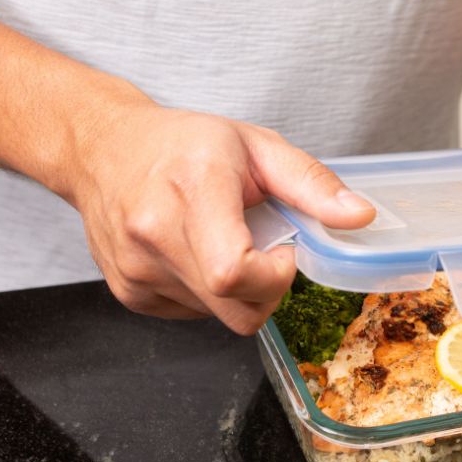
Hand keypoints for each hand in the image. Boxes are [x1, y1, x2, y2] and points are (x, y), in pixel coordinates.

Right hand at [66, 107, 374, 334]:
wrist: (102, 149)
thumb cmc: (181, 144)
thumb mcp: (256, 146)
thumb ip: (311, 184)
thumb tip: (359, 217)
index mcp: (191, 190)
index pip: (234, 272)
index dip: (274, 277)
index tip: (283, 251)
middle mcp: (154, 236)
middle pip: (235, 310)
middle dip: (267, 291)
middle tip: (263, 249)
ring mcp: (136, 271)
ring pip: (218, 317)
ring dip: (237, 291)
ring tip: (222, 241)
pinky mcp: (129, 293)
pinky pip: (193, 314)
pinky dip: (209, 294)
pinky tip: (198, 254)